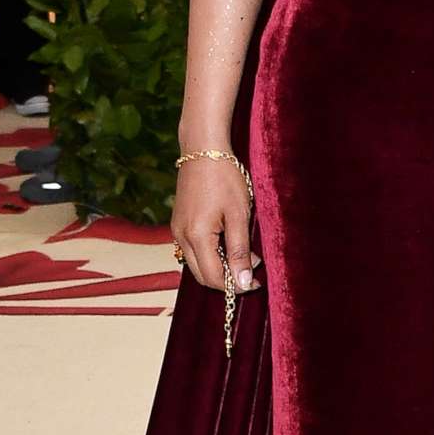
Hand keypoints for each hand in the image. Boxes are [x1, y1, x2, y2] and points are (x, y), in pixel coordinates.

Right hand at [172, 154, 259, 298]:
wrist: (203, 149)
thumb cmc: (224, 177)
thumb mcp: (238, 214)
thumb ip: (240, 250)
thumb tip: (243, 281)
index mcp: (197, 236)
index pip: (214, 277)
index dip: (235, 285)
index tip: (255, 282)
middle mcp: (181, 237)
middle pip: (202, 276)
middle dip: (227, 281)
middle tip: (251, 274)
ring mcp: (177, 231)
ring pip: (196, 265)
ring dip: (219, 269)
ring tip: (244, 258)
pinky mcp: (179, 224)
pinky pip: (193, 251)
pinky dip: (211, 256)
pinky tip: (229, 246)